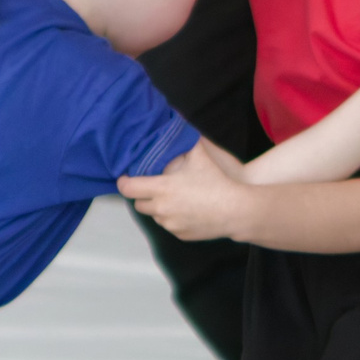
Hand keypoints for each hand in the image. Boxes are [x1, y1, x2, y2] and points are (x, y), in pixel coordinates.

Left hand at [116, 142, 250, 241]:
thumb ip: (185, 142)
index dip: (123, 182)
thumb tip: (177, 124)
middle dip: (142, 196)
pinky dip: (172, 218)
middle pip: (138, 204)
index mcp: (162, 188)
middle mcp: (161, 208)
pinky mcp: (180, 234)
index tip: (125, 178)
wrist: (235, 210)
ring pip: (154, 216)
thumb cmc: (216, 182)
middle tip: (152, 187)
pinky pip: (169, 225)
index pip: (128, 188)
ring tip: (173, 198)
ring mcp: (170, 224)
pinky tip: (186, 209)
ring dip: (158, 207)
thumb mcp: (200, 156)